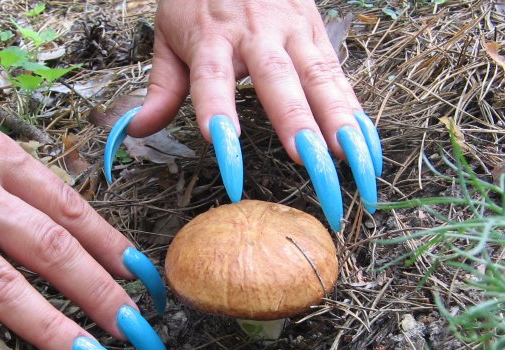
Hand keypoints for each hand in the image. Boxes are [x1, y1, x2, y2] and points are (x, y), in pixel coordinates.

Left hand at [108, 0, 382, 230]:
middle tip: (309, 162)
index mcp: (212, 37)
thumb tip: (137, 131)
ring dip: (340, 121)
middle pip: (279, 81)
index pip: (213, 82)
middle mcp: (257, 34)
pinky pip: (339, 75)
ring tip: (355, 162)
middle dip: (296, 123)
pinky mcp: (317, 32)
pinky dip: (356, 111)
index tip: (225, 153)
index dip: (219, 116)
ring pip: (320, 77)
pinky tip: (367, 145)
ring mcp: (293, 31)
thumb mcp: (169, 35)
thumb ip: (161, 87)